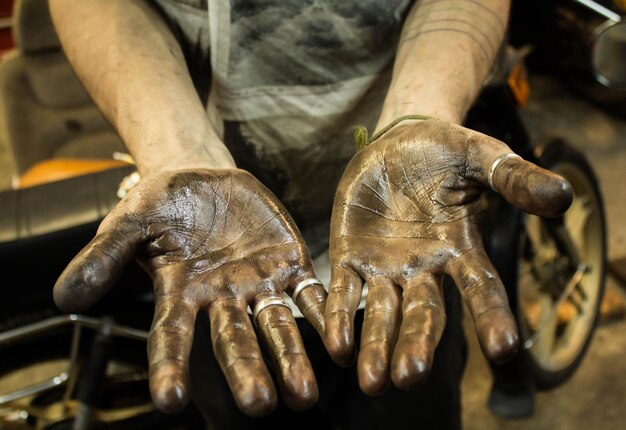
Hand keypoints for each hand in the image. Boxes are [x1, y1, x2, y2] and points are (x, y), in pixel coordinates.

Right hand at [54, 169, 326, 415]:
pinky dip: (325, 316)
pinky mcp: (289, 266)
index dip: (169, 367)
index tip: (170, 400)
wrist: (203, 176)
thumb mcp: (129, 222)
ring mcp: (258, 286)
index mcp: (179, 293)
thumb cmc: (161, 203)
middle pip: (233, 341)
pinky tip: (340, 341)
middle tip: (259, 405)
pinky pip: (310, 295)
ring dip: (291, 358)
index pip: (170, 336)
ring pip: (276, 328)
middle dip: (246, 372)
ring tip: (304, 395)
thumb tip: (66, 297)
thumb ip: (103, 257)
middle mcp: (221, 299)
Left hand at [325, 118, 571, 393]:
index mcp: (460, 248)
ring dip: (376, 346)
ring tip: (372, 381)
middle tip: (410, 377)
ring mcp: (386, 267)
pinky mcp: (350, 258)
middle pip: (423, 314)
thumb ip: (515, 178)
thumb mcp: (483, 157)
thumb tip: (564, 196)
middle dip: (416, 345)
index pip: (480, 288)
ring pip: (382, 314)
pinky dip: (339, 319)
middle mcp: (424, 268)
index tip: (503, 350)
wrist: (398, 143)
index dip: (491, 316)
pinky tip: (338, 348)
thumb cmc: (447, 152)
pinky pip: (344, 293)